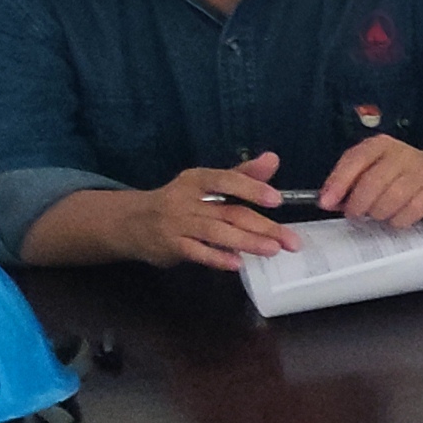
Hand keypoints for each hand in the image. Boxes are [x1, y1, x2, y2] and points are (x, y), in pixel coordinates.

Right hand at [129, 156, 300, 268]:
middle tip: (291, 241)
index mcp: (197, 180)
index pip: (225, 180)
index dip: (251, 188)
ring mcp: (176, 223)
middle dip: (264, 227)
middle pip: (229, 212)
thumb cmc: (180, 202)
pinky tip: (238, 263)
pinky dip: (217, 257)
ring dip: (246, 242)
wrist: (130, 222)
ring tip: (273, 250)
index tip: (277, 200)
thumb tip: (273, 158)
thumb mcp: (207, 184)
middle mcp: (186, 199)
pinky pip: (196, 252)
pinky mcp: (170, 245)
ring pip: (216, 232)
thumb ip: (242, 175)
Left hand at [320, 133, 422, 228]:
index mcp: (381, 146)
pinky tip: (395, 217)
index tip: (326, 202)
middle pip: (373, 183)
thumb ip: (349, 180)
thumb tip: (328, 201)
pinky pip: (409, 213)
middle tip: (354, 214)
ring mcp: (422, 175)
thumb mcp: (372, 166)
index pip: (356, 160)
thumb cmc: (398, 172)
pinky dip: (397, 220)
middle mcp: (402, 156)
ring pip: (391, 200)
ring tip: (376, 214)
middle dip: (357, 204)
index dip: (338, 182)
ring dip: (377, 213)